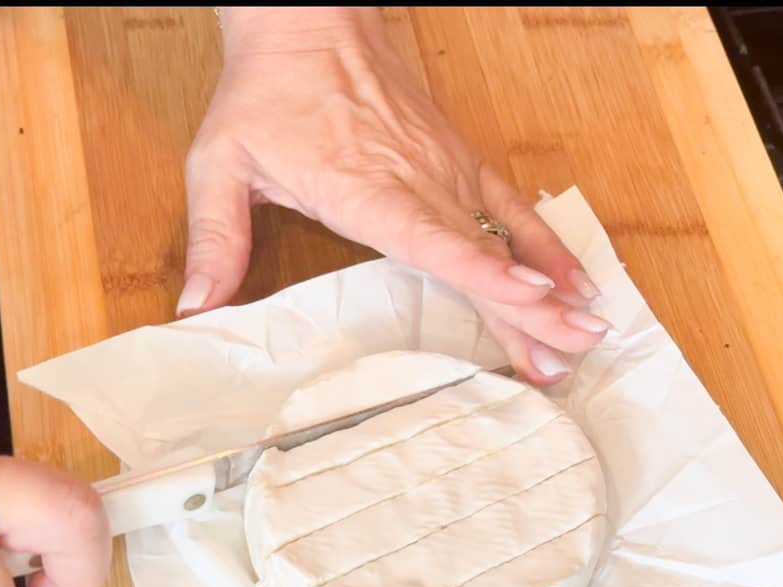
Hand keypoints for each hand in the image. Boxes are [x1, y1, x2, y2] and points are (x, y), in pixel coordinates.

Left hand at [181, 7, 608, 383]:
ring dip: (548, 290)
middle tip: (569, 356)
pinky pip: (513, 208)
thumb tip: (197, 307)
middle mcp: (420, 183)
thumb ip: (215, 237)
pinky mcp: (460, 163)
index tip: (529, 301)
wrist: (311, 23)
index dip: (483, 274)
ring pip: (507, 239)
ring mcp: (448, 173)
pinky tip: (576, 279)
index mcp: (366, 189)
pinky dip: (546, 245)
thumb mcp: (221, 161)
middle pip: (485, 253)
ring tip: (585, 334)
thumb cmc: (270, 92)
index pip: (435, 239)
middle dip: (532, 309)